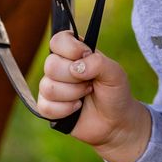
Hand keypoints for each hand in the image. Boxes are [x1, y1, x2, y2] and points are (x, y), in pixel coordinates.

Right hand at [38, 31, 150, 161]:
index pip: (58, 40)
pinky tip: (76, 108)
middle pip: (50, 65)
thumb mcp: (115, 73)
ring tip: (85, 95)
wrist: (115, 122)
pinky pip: (45, 106)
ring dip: (72, 94)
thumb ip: (98, 63)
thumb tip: (75, 67)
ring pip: (48, 87)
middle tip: (90, 83)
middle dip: (74, 78)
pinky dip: (65, 109)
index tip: (86, 55)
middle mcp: (60, 67)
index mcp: (75, 52)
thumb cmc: (115, 93)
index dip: (70, 48)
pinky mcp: (48, 107)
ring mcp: (52, 86)